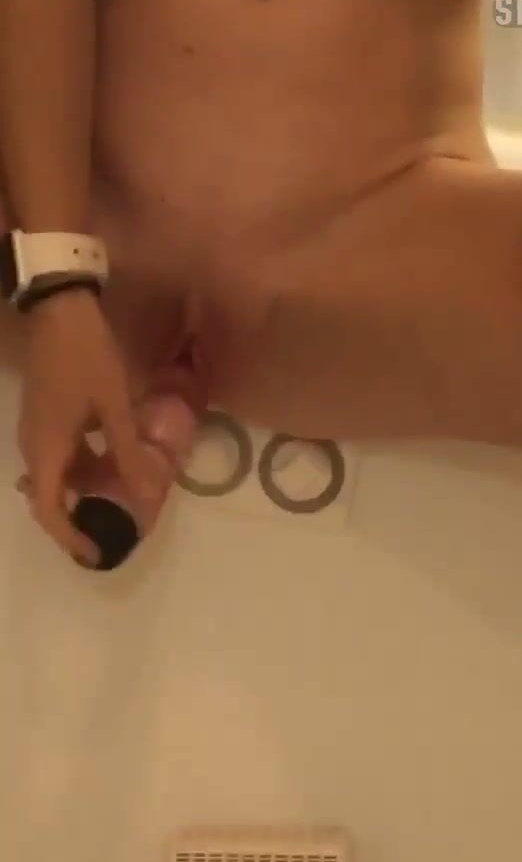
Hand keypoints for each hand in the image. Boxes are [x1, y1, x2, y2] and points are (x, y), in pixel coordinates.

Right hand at [17, 287, 156, 562]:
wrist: (58, 309)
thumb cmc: (86, 358)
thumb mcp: (114, 407)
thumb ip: (128, 453)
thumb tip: (146, 495)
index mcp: (46, 449)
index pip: (50, 511)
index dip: (72, 537)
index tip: (97, 553)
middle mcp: (34, 446)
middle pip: (52, 498)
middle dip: (82, 517)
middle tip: (116, 528)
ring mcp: (37, 430)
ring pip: (60, 476)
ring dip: (89, 490)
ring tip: (125, 498)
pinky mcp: (45, 417)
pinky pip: (63, 455)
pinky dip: (87, 467)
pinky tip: (117, 462)